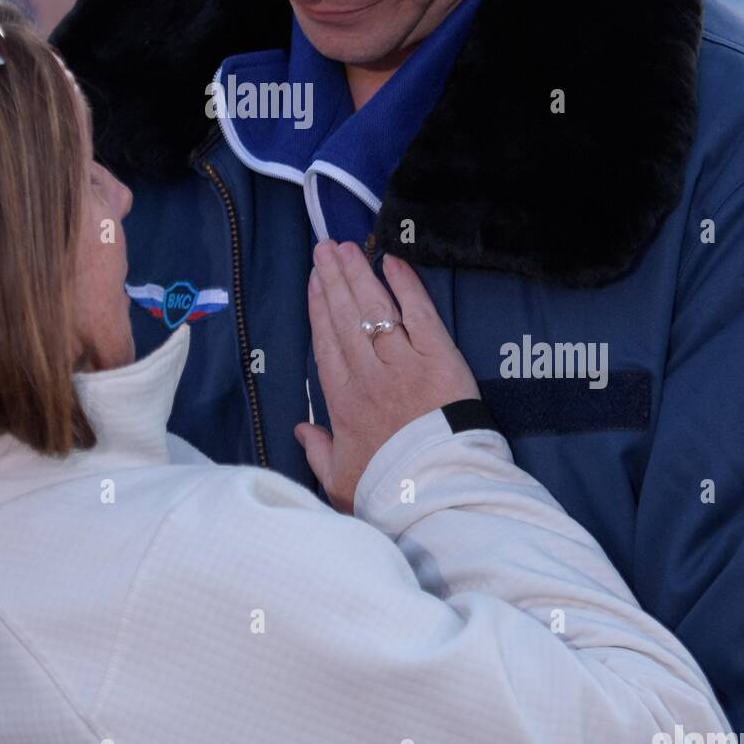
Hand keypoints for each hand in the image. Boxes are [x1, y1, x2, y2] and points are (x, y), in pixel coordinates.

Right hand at [296, 239, 479, 512]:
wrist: (441, 495)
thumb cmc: (392, 492)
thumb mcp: (342, 483)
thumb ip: (318, 453)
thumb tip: (302, 430)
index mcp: (343, 402)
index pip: (327, 343)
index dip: (319, 307)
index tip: (315, 280)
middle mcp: (369, 375)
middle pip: (346, 317)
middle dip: (334, 279)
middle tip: (326, 248)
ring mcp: (404, 364)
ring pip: (376, 310)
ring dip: (360, 275)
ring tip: (348, 247)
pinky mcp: (440, 359)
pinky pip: (420, 314)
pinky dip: (407, 286)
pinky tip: (394, 263)